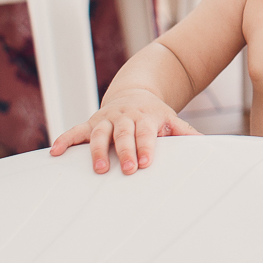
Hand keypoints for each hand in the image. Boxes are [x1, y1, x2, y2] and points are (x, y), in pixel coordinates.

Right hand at [49, 88, 199, 174]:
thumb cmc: (154, 114)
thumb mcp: (171, 120)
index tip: (145, 163)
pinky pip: (75, 132)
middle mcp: (125, 117)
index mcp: (146, 117)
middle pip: (124, 134)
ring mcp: (106, 119)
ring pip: (99, 134)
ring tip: (97, 169)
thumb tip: (207, 145)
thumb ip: (186, 133)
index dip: (145, 147)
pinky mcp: (91, 123)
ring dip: (97, 151)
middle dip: (125, 151)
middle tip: (127, 169)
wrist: (135, 93)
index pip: (146, 133)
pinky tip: (55, 153)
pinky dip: (65, 140)